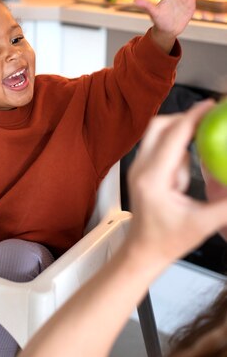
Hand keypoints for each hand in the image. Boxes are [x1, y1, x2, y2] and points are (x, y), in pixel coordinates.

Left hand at [126, 100, 226, 265]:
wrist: (143, 250)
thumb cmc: (166, 240)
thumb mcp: (202, 225)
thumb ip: (226, 206)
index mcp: (153, 178)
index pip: (173, 137)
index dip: (193, 117)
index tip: (210, 106)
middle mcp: (141, 168)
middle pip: (159, 126)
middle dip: (184, 119)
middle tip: (207, 121)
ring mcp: (138, 167)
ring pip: (156, 133)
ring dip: (178, 134)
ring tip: (196, 155)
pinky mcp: (140, 169)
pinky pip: (156, 145)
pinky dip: (173, 145)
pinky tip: (185, 167)